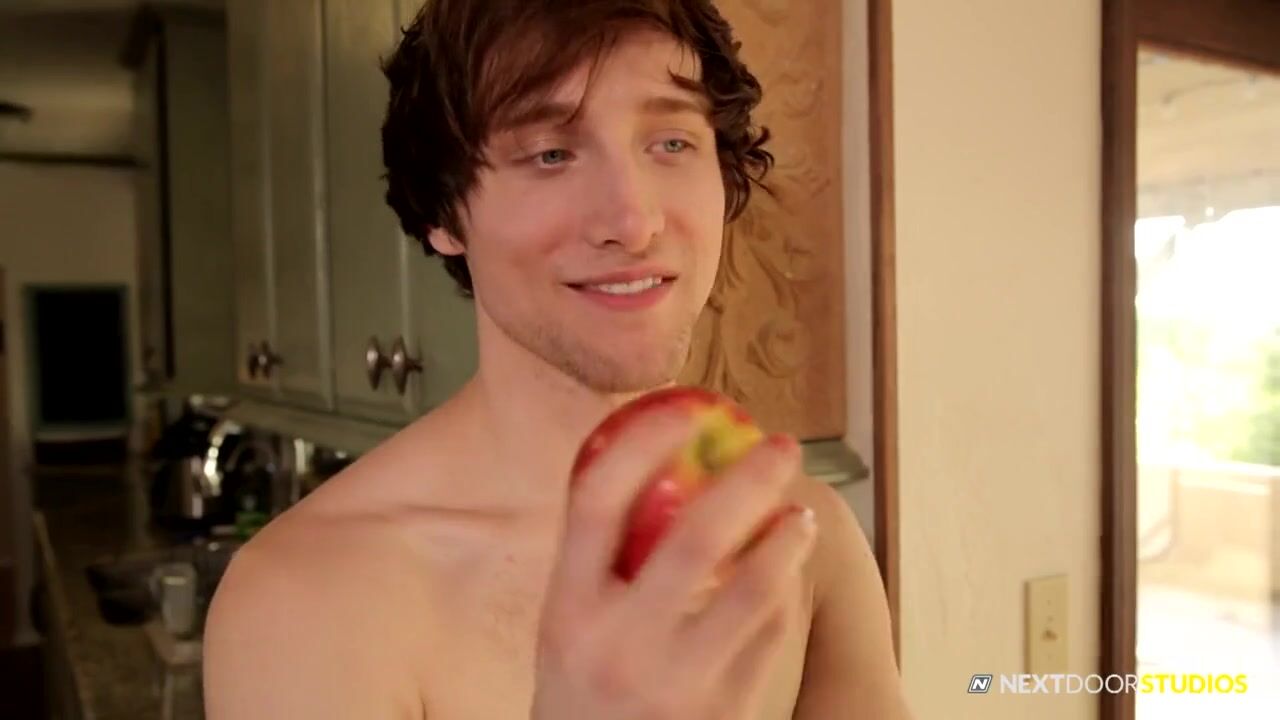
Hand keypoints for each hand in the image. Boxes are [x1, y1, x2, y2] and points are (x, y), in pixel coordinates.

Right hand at [531, 409, 816, 718]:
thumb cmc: (582, 684)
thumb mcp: (566, 622)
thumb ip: (598, 557)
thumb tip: (650, 460)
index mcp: (567, 609)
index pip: (597, 503)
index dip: (643, 445)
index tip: (685, 413)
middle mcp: (618, 645)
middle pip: (694, 539)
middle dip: (749, 480)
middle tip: (781, 447)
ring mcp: (675, 684)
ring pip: (754, 590)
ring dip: (786, 537)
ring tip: (798, 513)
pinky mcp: (723, 712)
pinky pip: (770, 634)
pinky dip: (784, 590)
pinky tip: (786, 569)